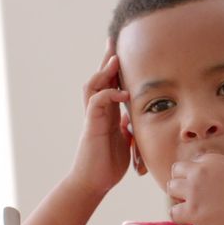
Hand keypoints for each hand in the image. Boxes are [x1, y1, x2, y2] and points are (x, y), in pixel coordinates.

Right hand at [69, 39, 131, 195]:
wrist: (93, 183)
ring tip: (115, 59)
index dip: (115, 69)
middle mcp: (98, 112)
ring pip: (93, 86)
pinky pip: (96, 103)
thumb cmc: (107, 166)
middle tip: (113, 41)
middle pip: (99, 79)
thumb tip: (132, 119)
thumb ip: (126, 129)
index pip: (110, 85)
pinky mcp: (91, 126)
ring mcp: (93, 118)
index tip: (121, 51)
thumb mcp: (123, 143)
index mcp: (107, 114)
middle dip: (107, 60)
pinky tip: (122, 93)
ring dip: (104, 72)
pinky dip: (108, 94)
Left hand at [166, 153, 223, 224]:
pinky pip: (173, 212)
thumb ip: (221, 173)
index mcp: (213, 159)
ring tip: (195, 208)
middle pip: (176, 171)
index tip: (208, 188)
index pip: (192, 162)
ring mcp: (195, 190)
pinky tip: (193, 221)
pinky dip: (181, 218)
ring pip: (171, 188)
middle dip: (182, 182)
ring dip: (180, 198)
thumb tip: (209, 183)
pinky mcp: (193, 211)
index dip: (197, 176)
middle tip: (195, 197)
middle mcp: (201, 170)